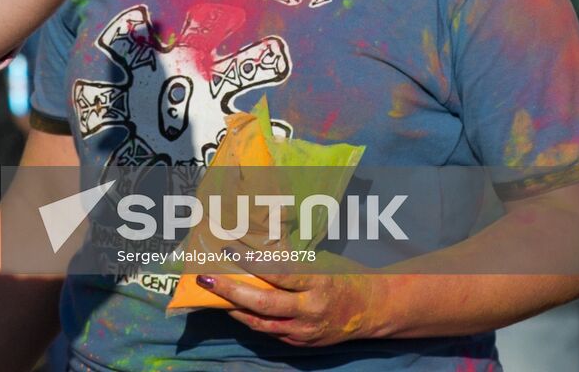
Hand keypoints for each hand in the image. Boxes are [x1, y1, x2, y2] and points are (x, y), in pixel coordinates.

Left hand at [196, 269, 389, 347]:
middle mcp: (310, 312)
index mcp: (317, 285)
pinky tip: (234, 307)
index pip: (278, 275)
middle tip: (206, 278)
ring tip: (212, 294)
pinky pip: (269, 332)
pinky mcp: (301, 344)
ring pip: (261, 324)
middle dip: (230, 291)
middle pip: (263, 304)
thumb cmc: (344, 277)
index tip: (229, 250)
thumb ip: (290, 256)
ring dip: (233, 308)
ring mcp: (305, 332)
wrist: (372, 310)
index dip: (252, 263)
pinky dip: (249, 319)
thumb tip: (259, 233)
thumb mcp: (321, 262)